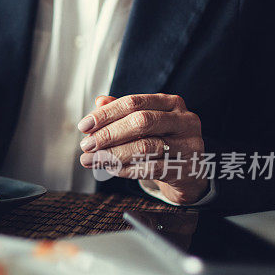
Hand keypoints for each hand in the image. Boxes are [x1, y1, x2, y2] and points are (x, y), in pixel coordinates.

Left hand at [78, 94, 208, 204]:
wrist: (190, 172)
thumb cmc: (163, 142)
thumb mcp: (145, 124)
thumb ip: (123, 112)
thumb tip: (99, 102)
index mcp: (171, 103)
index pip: (134, 102)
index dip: (106, 114)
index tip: (84, 126)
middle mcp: (184, 120)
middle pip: (141, 121)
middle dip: (108, 133)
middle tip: (86, 145)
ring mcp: (189, 144)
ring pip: (145, 146)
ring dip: (112, 154)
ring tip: (91, 160)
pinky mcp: (187, 168)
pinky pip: (151, 169)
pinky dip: (126, 169)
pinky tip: (110, 169)